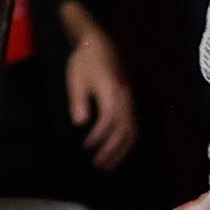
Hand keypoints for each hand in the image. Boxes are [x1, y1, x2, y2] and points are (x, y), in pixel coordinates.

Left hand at [61, 13, 139, 167]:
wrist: (98, 44)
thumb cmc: (84, 61)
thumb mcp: (76, 79)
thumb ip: (78, 101)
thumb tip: (79, 123)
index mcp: (112, 91)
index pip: (109, 120)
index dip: (99, 136)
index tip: (86, 146)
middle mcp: (125, 98)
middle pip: (124, 129)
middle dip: (112, 150)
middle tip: (98, 165)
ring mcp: (130, 100)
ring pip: (132, 130)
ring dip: (121, 150)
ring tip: (108, 165)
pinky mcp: (129, 102)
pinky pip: (133, 126)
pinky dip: (126, 142)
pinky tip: (116, 151)